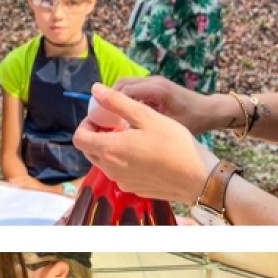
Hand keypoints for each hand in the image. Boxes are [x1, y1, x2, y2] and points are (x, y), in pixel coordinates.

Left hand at [71, 82, 219, 204]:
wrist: (198, 177)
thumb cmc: (175, 144)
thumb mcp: (146, 116)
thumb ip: (117, 102)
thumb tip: (95, 90)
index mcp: (110, 149)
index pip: (79, 138)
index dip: (86, 124)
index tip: (103, 117)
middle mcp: (111, 169)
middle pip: (90, 150)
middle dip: (97, 135)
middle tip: (118, 124)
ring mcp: (122, 181)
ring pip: (105, 161)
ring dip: (111, 147)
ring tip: (134, 137)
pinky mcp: (134, 188)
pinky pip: (120, 172)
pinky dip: (124, 161)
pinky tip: (146, 153)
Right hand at [111, 76, 221, 133]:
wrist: (210, 110)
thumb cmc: (194, 120)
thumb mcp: (170, 126)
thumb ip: (146, 124)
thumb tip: (122, 131)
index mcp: (156, 90)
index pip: (123, 91)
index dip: (108, 104)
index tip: (99, 120)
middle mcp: (153, 81)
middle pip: (121, 85)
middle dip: (109, 100)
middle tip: (101, 120)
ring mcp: (154, 81)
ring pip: (126, 85)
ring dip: (117, 99)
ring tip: (110, 118)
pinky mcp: (156, 85)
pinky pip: (134, 88)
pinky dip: (125, 99)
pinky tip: (124, 115)